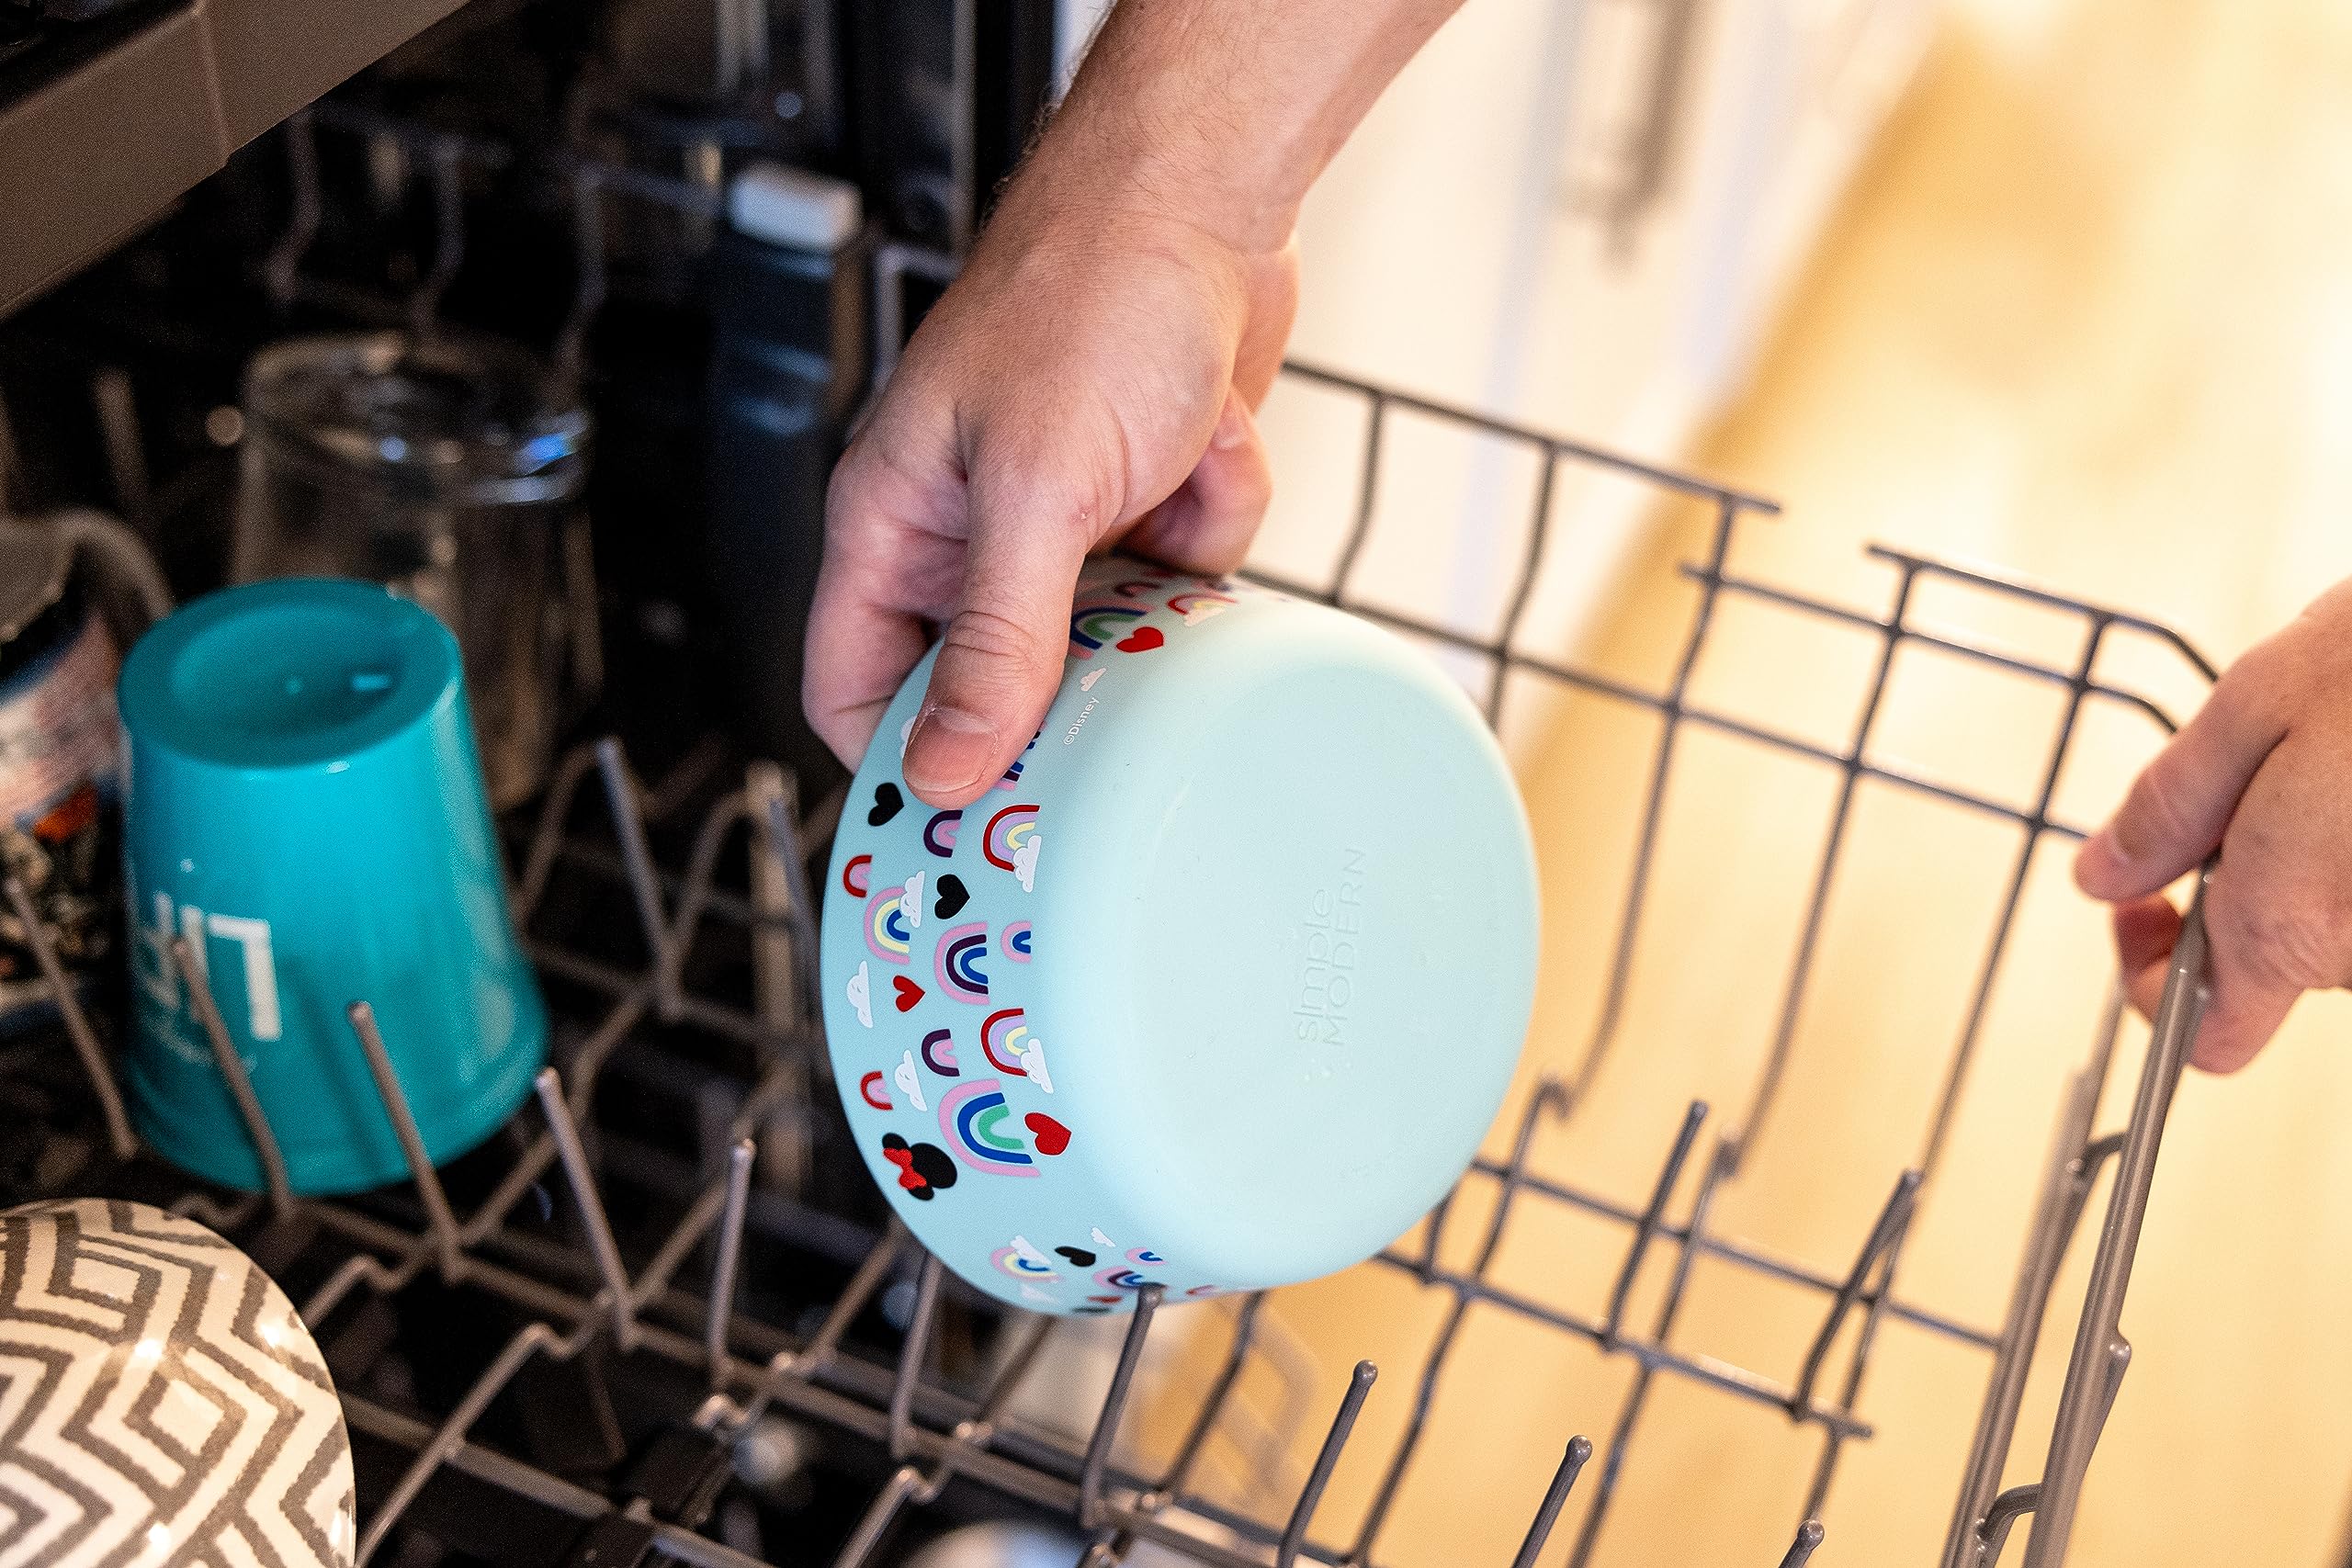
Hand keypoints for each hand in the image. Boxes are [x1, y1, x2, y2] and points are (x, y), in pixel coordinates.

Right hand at [804, 164, 1297, 805]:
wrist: (1210, 195)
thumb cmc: (1093, 290)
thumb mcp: (1036, 489)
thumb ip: (996, 641)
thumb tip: (946, 766)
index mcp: (895, 523)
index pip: (856, 689)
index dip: (907, 759)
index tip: (979, 816)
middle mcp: (969, 530)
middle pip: (996, 676)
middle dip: (1071, 671)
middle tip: (1124, 678)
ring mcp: (1061, 517)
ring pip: (1107, 631)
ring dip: (1159, 584)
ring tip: (1174, 504)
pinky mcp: (1141, 498)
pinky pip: (1180, 572)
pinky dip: (1212, 517)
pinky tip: (1211, 445)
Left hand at [2074, 577, 2351, 1071]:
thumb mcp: (2254, 705)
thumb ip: (2171, 807)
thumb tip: (2104, 874)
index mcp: (2292, 922)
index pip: (2206, 1036)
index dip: (2153, 978)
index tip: (2143, 903)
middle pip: (2273, 958)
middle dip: (2239, 878)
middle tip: (2246, 777)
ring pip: (2336, 918)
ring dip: (2311, 849)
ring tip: (2332, 751)